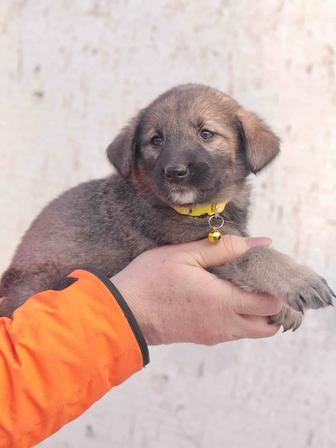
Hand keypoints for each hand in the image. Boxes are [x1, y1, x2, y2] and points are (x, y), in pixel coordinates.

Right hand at [112, 235, 282, 344]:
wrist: (124, 313)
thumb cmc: (151, 280)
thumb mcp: (184, 255)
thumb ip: (224, 248)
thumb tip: (259, 241)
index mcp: (223, 302)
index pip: (271, 305)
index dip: (277, 290)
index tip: (269, 273)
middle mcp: (224, 324)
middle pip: (269, 326)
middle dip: (273, 308)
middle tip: (261, 283)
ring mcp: (214, 335)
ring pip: (252, 332)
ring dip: (256, 315)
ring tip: (243, 288)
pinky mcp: (203, 338)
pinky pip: (233, 333)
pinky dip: (239, 319)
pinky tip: (224, 298)